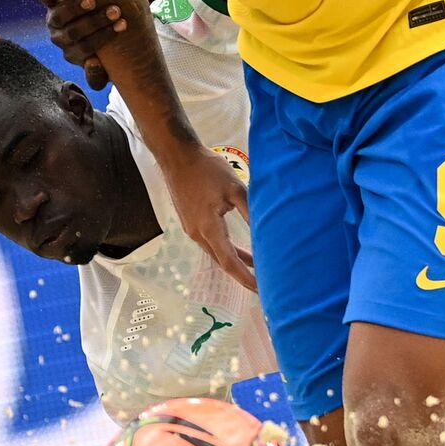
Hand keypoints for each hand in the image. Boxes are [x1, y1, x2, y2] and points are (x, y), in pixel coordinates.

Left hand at [38, 0, 128, 89]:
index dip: (104, 37)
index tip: (122, 26)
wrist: (94, 33)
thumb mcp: (104, 70)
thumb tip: (93, 62)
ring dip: (75, 8)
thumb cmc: (104, 53)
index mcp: (73, 55)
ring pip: (59, 16)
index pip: (87, 48)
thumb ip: (97, 76)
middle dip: (96, 22)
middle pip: (74, 32)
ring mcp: (54, 21)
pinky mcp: (50, 5)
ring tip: (92, 1)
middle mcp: (60, 39)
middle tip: (115, 11)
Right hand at [162, 144, 258, 289]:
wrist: (177, 156)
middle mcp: (197, 234)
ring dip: (236, 261)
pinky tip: (240, 249)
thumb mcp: (235, 188)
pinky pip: (211, 243)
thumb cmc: (206, 169)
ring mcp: (191, 229)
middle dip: (242, 275)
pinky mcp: (191, 222)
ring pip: (216, 253)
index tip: (261, 290)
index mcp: (208, 229)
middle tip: (263, 285)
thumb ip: (250, 212)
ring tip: (258, 268)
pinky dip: (227, 249)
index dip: (246, 278)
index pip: (230, 262)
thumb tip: (267, 232)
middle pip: (222, 262)